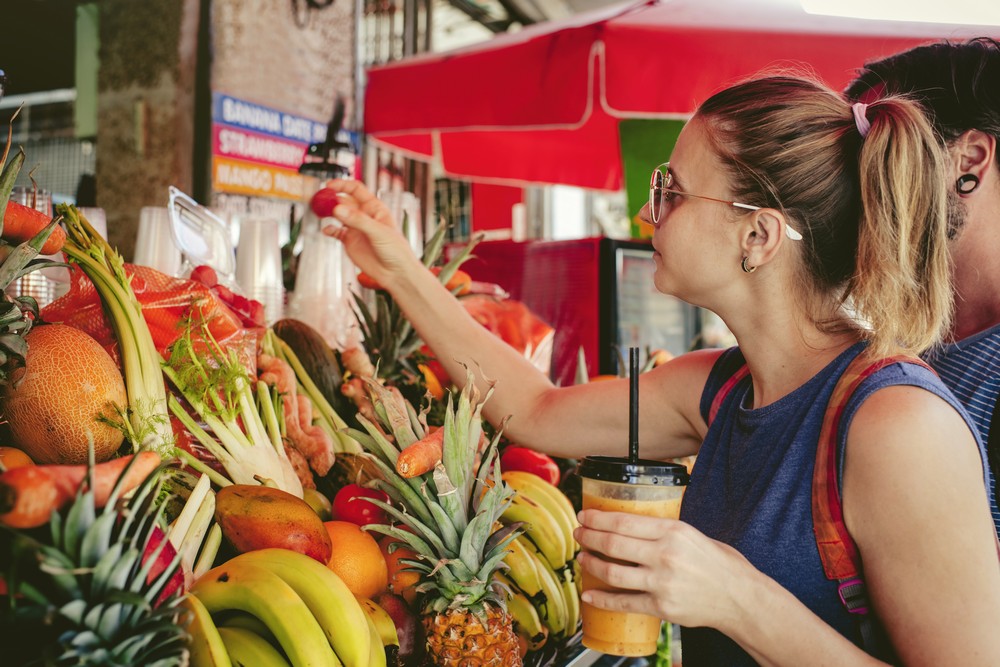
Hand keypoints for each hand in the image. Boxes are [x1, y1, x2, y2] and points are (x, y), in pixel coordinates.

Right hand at [320, 179, 420, 287]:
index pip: (356, 190)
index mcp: (374, 207)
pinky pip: (336, 231)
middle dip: (331, 199)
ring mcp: (356, 228)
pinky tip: (327, 230)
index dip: (342, 185)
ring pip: (337, 215)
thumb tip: (338, 209)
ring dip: (328, 212)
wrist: (396, 273)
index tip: (329, 186)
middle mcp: (363, 216)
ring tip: (320, 213)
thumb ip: (358, 220)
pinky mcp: (350, 241)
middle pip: (343, 201)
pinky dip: (329, 229)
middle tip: (321, 201)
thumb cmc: (396, 250)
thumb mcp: (378, 232)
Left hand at [575, 509, 754, 631]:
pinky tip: (590, 595)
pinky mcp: (661, 606)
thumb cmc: (720, 564)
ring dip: (591, 564)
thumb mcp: (693, 535)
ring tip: (582, 559)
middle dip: (589, 537)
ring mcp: (661, 582)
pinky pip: (623, 602)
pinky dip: (602, 598)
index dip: (598, 519)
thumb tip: (632, 527)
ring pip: (613, 572)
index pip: (624, 521)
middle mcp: (665, 554)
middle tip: (579, 534)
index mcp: (673, 531)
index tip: (584, 516)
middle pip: (613, 544)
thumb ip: (664, 531)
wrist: (740, 598)